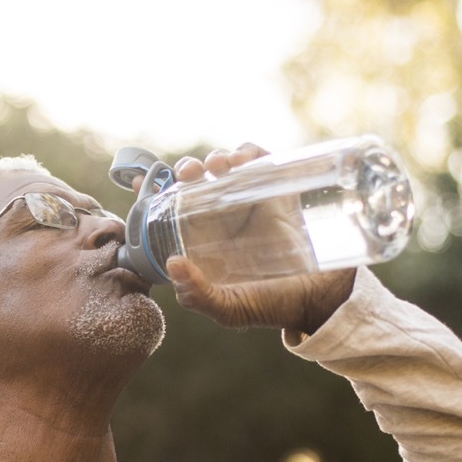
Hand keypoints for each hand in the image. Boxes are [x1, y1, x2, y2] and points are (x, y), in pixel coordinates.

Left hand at [150, 143, 355, 333]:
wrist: (321, 298)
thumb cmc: (271, 305)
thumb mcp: (229, 309)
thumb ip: (198, 296)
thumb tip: (173, 264)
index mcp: (203, 241)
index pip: (171, 209)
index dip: (154, 190)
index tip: (141, 180)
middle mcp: (223, 218)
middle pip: (197, 180)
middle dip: (186, 169)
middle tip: (187, 174)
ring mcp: (251, 202)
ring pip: (225, 165)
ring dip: (215, 157)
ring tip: (217, 166)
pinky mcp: (278, 190)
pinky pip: (259, 160)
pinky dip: (248, 152)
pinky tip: (241, 161)